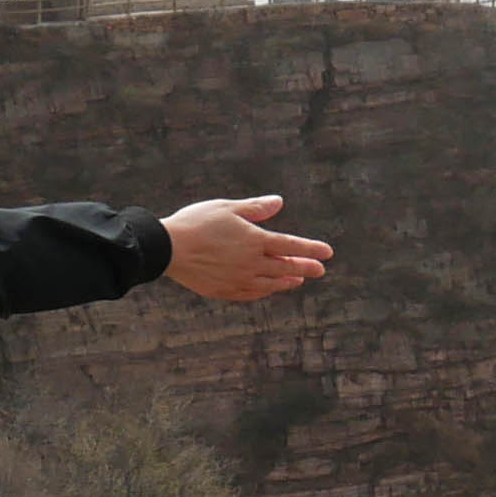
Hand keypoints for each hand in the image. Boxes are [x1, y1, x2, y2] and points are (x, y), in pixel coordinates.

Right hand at [162, 195, 331, 302]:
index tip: (328, 252)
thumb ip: (255, 208)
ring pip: (270, 283)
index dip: (311, 249)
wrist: (167, 248)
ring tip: (296, 280)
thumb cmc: (196, 222)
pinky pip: (250, 293)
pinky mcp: (223, 290)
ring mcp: (238, 279)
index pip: (290, 245)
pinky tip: (267, 289)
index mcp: (254, 240)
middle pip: (285, 267)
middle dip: (305, 267)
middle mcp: (250, 263)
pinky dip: (263, 291)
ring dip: (286, 282)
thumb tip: (279, 203)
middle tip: (320, 270)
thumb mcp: (227, 208)